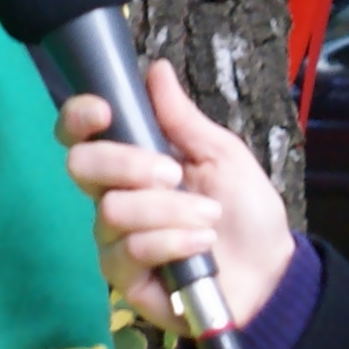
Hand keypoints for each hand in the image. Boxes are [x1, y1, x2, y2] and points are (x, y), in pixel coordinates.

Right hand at [55, 58, 296, 330]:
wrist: (269, 270)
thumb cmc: (244, 209)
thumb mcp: (222, 155)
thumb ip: (182, 119)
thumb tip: (156, 69)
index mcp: (130, 163)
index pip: (81, 136)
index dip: (79, 118)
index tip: (105, 111)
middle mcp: (112, 198)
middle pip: (81, 167)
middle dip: (127, 164)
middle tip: (174, 174)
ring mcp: (115, 240)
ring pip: (112, 211)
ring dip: (168, 210)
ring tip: (209, 218)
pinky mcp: (126, 279)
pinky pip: (130, 251)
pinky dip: (172, 240)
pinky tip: (202, 244)